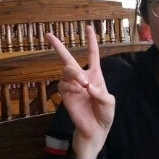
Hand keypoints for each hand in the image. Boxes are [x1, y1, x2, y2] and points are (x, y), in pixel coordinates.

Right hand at [46, 27, 114, 158]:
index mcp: (96, 75)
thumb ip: (101, 93)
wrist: (95, 130)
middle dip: (57, 46)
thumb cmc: (104, 115)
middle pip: (68, 58)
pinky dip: (70, 87)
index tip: (88, 28)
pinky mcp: (65, 96)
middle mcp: (82, 78)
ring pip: (66, 70)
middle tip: (49, 36)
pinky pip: (63, 85)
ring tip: (83, 84)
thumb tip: (88, 86)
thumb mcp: (109, 103)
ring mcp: (72, 86)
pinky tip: (78, 92)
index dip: (91, 41)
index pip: (93, 54)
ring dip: (74, 74)